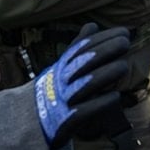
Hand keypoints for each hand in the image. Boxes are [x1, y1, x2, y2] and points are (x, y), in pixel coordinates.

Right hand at [34, 23, 129, 148]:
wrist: (25, 124)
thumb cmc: (51, 92)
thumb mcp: (60, 68)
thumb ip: (77, 48)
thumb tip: (92, 25)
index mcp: (61, 67)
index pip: (82, 49)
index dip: (102, 39)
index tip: (123, 31)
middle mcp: (61, 81)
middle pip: (83, 63)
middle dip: (104, 51)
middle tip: (125, 42)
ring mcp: (63, 101)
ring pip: (85, 85)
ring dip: (104, 75)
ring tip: (124, 66)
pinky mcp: (66, 122)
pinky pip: (84, 112)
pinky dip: (99, 103)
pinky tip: (115, 97)